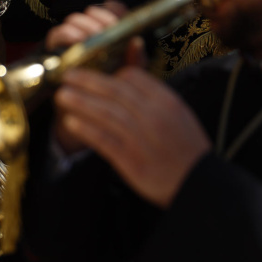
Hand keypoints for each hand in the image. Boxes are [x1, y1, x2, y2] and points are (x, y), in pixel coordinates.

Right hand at [46, 2, 132, 153]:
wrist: (88, 122)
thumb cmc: (110, 97)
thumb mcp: (128, 79)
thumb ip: (135, 61)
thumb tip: (138, 41)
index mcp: (110, 38)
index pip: (110, 12)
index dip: (113, 9)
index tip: (118, 16)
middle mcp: (89, 37)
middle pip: (89, 13)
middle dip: (98, 17)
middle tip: (107, 29)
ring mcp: (71, 44)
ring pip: (71, 21)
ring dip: (82, 24)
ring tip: (92, 36)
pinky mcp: (54, 54)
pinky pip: (54, 36)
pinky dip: (65, 35)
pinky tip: (76, 42)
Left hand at [55, 66, 210, 208]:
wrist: (200, 186)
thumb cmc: (186, 150)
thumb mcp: (180, 115)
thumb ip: (155, 97)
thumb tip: (128, 78)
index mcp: (167, 102)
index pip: (134, 77)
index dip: (111, 74)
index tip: (94, 75)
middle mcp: (155, 117)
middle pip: (115, 92)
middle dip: (87, 81)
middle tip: (67, 75)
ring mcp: (142, 139)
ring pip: (106, 114)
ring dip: (81, 102)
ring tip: (61, 95)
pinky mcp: (132, 161)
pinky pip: (105, 141)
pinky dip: (87, 130)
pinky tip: (70, 122)